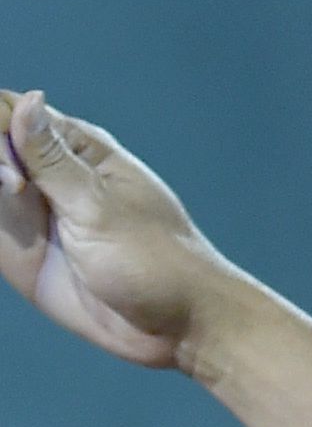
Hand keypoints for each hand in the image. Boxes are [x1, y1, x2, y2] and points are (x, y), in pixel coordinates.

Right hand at [0, 90, 241, 370]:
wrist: (179, 327)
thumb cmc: (155, 260)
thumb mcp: (98, 207)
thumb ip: (52, 160)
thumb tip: (30, 99)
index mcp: (76, 149)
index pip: (8, 109)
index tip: (13, 171)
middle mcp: (47, 175)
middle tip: (17, 191)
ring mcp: (31, 213)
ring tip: (18, 206)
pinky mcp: (19, 250)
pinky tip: (5, 234)